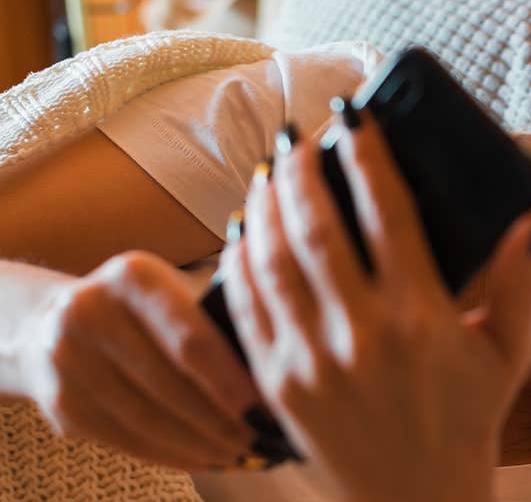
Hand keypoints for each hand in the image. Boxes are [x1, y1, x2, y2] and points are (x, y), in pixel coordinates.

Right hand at [19, 251, 259, 469]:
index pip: (191, 341)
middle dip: (220, 422)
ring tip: (237, 454)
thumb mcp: (172, 295)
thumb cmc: (144, 312)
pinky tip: (201, 458)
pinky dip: (168, 454)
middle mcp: (90, 310)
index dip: (231, 383)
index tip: (265, 412)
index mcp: (134, 277)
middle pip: (170, 385)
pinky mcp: (58, 400)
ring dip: (198, 445)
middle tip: (258, 442)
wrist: (53, 322)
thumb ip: (213, 323)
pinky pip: (124, 438)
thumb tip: (271, 379)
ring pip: (147, 419)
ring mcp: (66, 358)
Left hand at [220, 109, 530, 501]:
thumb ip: (522, 284)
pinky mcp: (277, 385)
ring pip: (273, 260)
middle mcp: (363, 334)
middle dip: (303, 169)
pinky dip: (240, 260)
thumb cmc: (468, 422)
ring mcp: (312, 361)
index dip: (368, 156)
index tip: (356, 119)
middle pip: (318, 227)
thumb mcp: (511, 353)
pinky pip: (248, 307)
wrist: (416, 501)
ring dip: (266, 204)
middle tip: (301, 135)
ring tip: (270, 170)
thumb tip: (530, 218)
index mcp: (423, 318)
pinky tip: (245, 229)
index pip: (388, 213)